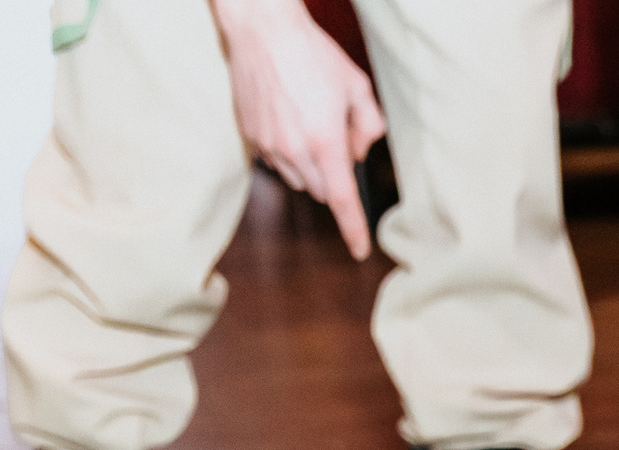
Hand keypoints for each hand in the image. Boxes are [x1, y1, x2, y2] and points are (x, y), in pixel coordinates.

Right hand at [216, 0, 386, 259]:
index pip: (343, 199)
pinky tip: (289, 117)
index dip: (353, 229)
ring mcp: (268, 145)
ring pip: (298, 178)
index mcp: (325, 141)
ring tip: (310, 120)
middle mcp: (294, 150)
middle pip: (322, 190)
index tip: (359, 251)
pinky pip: (275, 160)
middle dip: (335, 176)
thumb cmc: (313, 54)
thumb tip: (358, 154)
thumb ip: (368, 126)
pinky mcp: (250, 136)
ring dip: (311, 165)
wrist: (262, 29)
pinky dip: (288, 151)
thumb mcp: (356, 86)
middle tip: (337, 134)